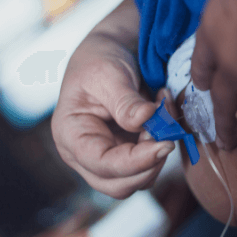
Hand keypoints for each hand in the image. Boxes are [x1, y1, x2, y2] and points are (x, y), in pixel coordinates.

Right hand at [51, 38, 174, 198]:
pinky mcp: (127, 153)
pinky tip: (164, 119)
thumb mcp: (109, 74)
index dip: (136, 162)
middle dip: (148, 164)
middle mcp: (85, 155)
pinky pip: (150, 164)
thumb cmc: (99, 60)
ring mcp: (107, 157)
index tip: (164, 144)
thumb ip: (125, 102)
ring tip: (163, 115)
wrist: (109, 52)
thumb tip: (146, 120)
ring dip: (159, 154)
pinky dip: (162, 146)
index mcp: (71, 136)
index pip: (102, 165)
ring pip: (139, 179)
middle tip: (165, 131)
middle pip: (119, 185)